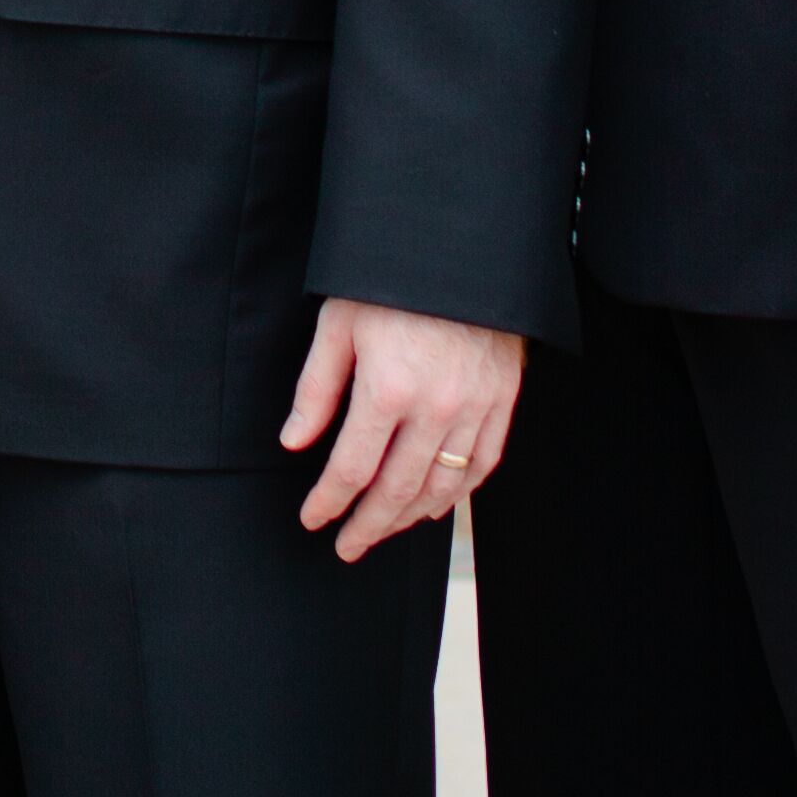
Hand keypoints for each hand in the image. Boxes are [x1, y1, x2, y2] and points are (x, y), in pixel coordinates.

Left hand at [280, 299, 521, 558]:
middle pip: (397, 490)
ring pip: (442, 486)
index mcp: (387, 389)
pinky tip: (434, 506)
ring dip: (409, 518)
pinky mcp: (503, 401)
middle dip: (367, 525)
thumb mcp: (338, 324)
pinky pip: (483, 465)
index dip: (329, 502)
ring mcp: (475, 408)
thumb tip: (294, 442)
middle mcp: (435, 408)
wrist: (460, 250)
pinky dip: (458, 494)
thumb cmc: (388, 281)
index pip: (353, 469)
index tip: (313, 519)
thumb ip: (316, 388)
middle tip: (346, 547)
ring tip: (383, 530)